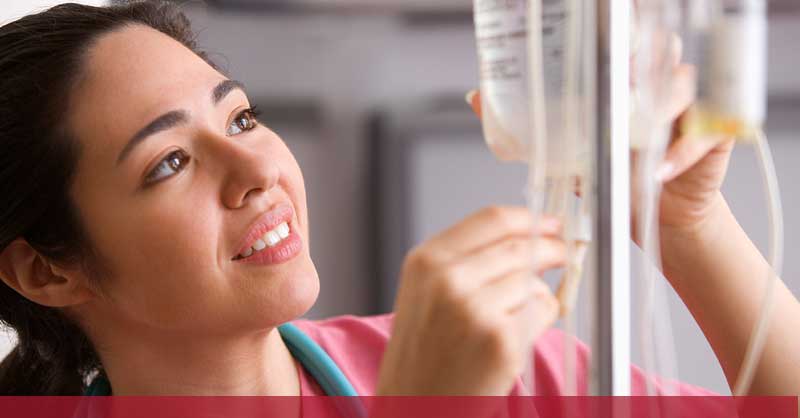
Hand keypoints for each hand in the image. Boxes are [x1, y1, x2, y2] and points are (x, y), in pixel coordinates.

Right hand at [376, 206, 563, 395]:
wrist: (415, 404)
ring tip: (515, 317)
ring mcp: (475, 309)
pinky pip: (543, 312)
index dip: (530, 218)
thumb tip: (526, 236)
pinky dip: (542, 319)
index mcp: (427, 260)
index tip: (549, 222)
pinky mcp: (501, 340)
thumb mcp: (426, 291)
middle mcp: (448, 279)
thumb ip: (467, 259)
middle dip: (551, 249)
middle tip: (563, 253)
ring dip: (538, 293)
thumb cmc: (424, 353)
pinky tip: (516, 337)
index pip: (493, 219)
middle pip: (521, 246)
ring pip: (533, 281)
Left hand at [466, 54, 732, 239]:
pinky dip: (679, 151)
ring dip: (658, 109)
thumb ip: (529, 122)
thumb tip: (476, 97)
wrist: (656, 218)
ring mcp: (690, 106)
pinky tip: (655, 170)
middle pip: (657, 49)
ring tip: (634, 140)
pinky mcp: (714, 134)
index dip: (612, 36)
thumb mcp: (566, 151)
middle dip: (638, 62)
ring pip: (681, 84)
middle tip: (616, 87)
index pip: (622, 40)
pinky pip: (704, 131)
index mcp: (624, 80)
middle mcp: (657, 84)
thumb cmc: (616, 179)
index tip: (594, 41)